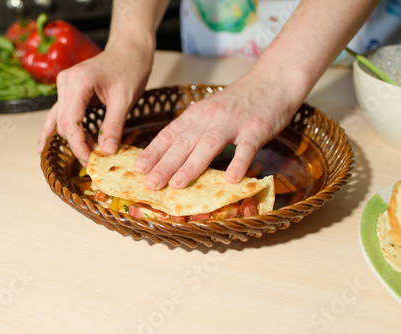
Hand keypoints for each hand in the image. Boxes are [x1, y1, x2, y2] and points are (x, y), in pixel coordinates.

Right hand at [37, 43, 153, 164]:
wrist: (129, 50)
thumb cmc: (130, 68)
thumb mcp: (125, 99)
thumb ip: (113, 125)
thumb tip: (106, 151)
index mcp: (79, 82)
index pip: (71, 122)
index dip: (79, 146)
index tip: (91, 162)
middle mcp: (66, 82)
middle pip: (64, 124)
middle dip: (79, 145)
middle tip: (97, 160)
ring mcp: (64, 86)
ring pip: (61, 121)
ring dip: (73, 139)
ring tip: (88, 155)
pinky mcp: (68, 90)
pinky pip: (58, 113)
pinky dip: (54, 129)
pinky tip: (42, 145)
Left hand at [133, 68, 303, 189]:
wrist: (272, 81)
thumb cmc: (238, 102)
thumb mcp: (208, 111)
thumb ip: (192, 130)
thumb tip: (171, 156)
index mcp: (195, 114)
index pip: (168, 135)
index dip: (152, 153)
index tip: (136, 169)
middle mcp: (209, 117)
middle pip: (183, 143)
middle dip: (164, 165)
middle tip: (149, 184)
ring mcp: (233, 123)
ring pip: (208, 145)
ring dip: (191, 166)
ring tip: (177, 185)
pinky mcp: (256, 128)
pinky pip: (246, 148)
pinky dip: (238, 163)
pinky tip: (230, 179)